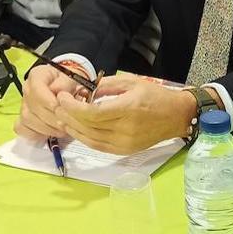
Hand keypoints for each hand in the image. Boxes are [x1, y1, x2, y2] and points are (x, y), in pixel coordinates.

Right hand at [15, 64, 83, 140]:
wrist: (68, 91)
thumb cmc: (70, 83)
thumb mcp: (73, 77)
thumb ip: (66, 82)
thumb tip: (57, 89)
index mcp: (37, 75)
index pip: (36, 89)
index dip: (48, 101)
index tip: (60, 108)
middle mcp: (27, 89)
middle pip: (33, 107)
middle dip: (51, 117)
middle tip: (66, 122)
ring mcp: (24, 105)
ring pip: (28, 120)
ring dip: (47, 128)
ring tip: (63, 129)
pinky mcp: (23, 120)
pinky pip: (23, 130)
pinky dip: (37, 134)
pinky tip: (50, 133)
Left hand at [52, 75, 194, 154]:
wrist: (176, 116)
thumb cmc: (155, 95)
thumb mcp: (131, 82)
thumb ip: (106, 85)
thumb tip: (84, 91)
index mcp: (128, 109)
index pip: (92, 113)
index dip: (72, 107)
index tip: (62, 97)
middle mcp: (125, 129)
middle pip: (88, 126)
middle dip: (68, 116)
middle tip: (57, 105)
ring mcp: (125, 143)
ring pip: (90, 138)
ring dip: (73, 128)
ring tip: (61, 117)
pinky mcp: (124, 151)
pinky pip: (98, 146)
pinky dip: (84, 138)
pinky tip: (76, 129)